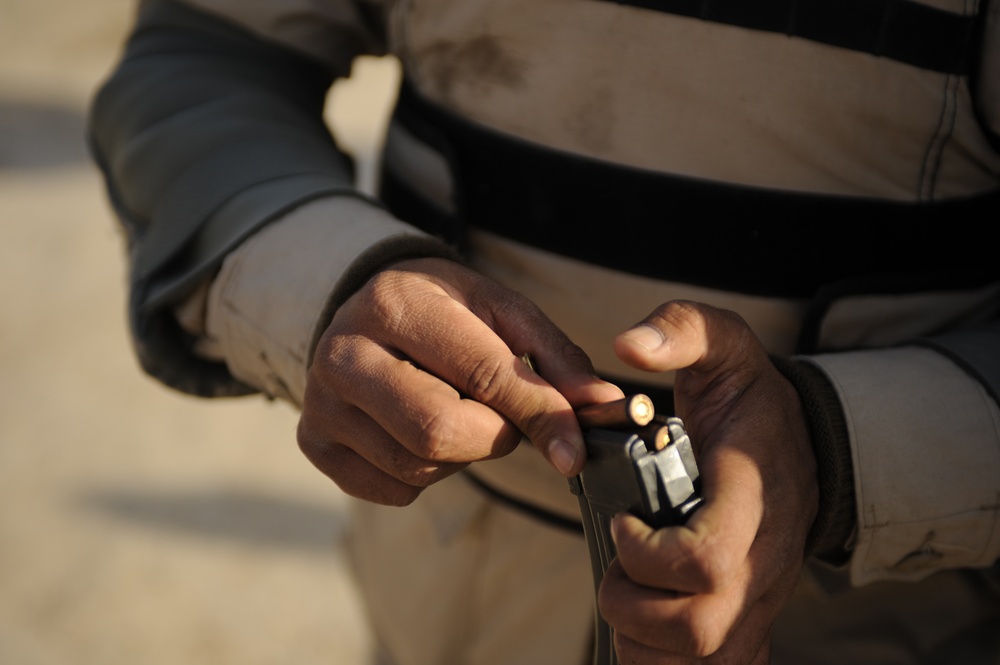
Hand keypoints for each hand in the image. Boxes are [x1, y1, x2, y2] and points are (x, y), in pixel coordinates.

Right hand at [297, 257, 621, 504]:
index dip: (537, 417)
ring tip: (459, 412)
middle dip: (492, 437)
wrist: (364, 312)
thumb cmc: (443, 310)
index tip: (575, 451)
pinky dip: (428, 473)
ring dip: (462, 455)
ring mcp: (321, 405)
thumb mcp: (501, 310)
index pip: (480, 375)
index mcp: (395, 305)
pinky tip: (422, 430)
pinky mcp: (316, 447)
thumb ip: (554, 357)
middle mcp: (343, 354)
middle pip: (439, 433)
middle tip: (502, 416)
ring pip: (418, 467)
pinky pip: (394, 490)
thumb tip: (602, 407)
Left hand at [599, 301, 817, 663]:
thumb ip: (681, 329)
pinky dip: (669, 663)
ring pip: (705, 661)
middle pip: (701, 630)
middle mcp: (763, 560)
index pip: (708, 560)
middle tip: (617, 566)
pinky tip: (647, 625)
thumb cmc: (750, 398)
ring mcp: (760, 595)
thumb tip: (629, 345)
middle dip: (635, 607)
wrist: (799, 439)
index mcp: (752, 497)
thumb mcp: (723, 344)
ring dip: (645, 642)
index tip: (623, 521)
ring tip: (628, 593)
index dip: (649, 554)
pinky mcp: (752, 616)